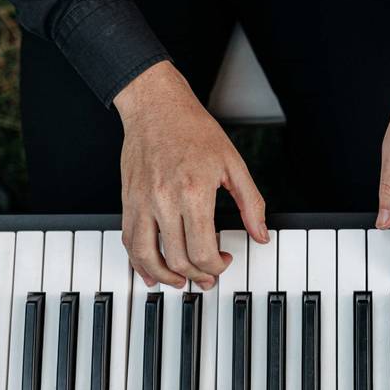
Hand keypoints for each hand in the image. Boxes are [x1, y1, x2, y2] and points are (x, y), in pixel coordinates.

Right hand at [113, 60, 268, 289]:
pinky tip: (150, 271)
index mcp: (194, 192)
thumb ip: (251, 203)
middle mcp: (164, 200)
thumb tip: (261, 235)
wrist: (156, 107)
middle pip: (178, 259)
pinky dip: (138, 262)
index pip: (203, 251)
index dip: (216, 266)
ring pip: (146, 257)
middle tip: (208, 276)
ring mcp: (142, 202)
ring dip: (165, 277)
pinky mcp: (128, 201)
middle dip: (197, 276)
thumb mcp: (233, 164)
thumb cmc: (194, 130)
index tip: (224, 260)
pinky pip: (128, 241)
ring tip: (180, 282)